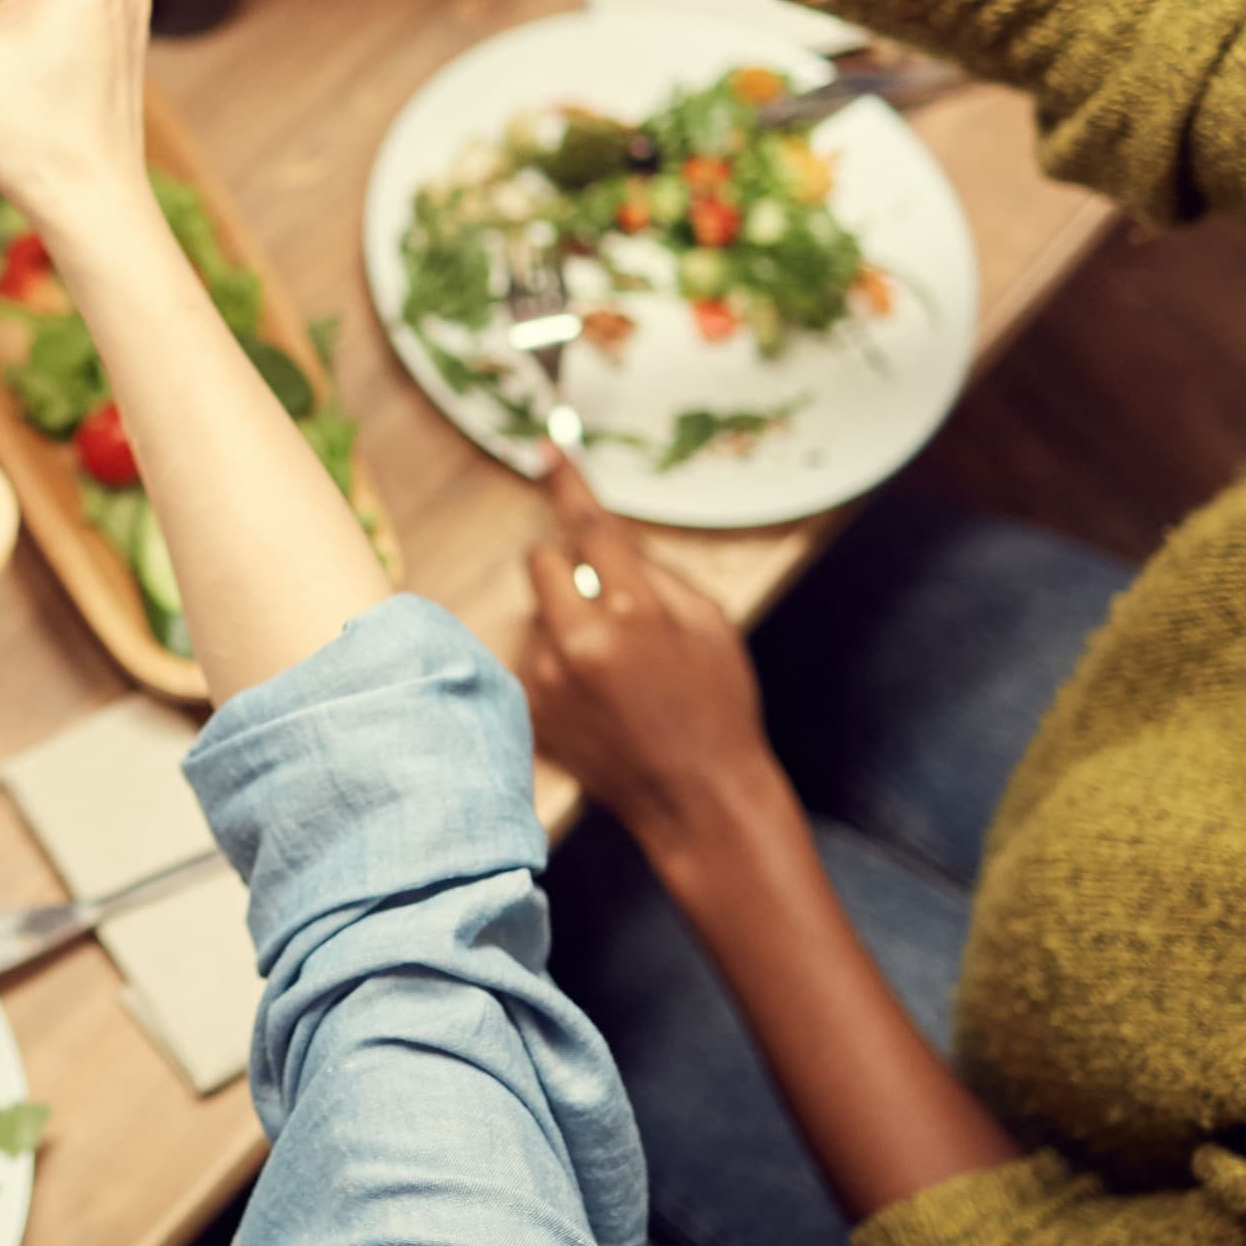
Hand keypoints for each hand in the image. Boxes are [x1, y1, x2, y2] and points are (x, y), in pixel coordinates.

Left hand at [519, 457, 783, 848]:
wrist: (697, 799)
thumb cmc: (717, 705)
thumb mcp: (709, 624)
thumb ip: (653, 573)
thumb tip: (601, 536)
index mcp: (633, 612)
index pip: (590, 526)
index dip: (568, 482)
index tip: (545, 447)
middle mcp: (577, 642)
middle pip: (543, 561)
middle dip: (571, 571)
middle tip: (610, 607)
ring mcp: (545, 680)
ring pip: (536, 614)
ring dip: (564, 624)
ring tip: (612, 674)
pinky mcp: (528, 710)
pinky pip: (530, 658)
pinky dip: (555, 666)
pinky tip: (595, 700)